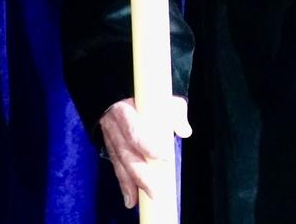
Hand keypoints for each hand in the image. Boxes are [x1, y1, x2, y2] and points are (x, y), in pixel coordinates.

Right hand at [99, 96, 191, 210]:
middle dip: (141, 174)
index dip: (147, 145)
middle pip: (127, 154)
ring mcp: (111, 139)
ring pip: (120, 165)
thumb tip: (185, 131)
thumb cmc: (145, 96)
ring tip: (138, 201)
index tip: (164, 157)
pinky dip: (124, 185)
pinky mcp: (111, 149)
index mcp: (125, 111)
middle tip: (156, 190)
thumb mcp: (161, 97)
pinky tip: (130, 200)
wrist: (115, 94)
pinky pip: (117, 169)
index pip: (135, 131)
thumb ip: (175, 111)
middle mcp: (114, 128)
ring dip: (131, 184)